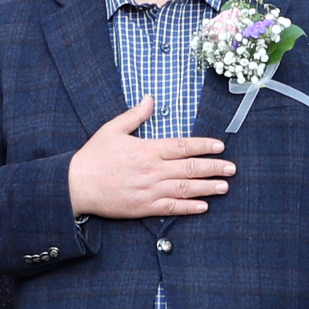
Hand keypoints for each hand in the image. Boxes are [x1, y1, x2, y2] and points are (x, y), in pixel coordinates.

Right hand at [67, 96, 234, 219]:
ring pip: (185, 189)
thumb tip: (150, 99)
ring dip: (207, 188)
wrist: (76, 185)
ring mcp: (149, 191)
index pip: (182, 146)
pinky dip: (189, 208)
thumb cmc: (93, 156)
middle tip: (232, 169)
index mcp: (147, 149)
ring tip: (224, 187)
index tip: (220, 147)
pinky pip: (171, 209)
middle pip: (189, 168)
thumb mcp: (112, 129)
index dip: (203, 146)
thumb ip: (135, 115)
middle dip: (213, 168)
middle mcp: (152, 170)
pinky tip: (203, 207)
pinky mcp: (143, 208)